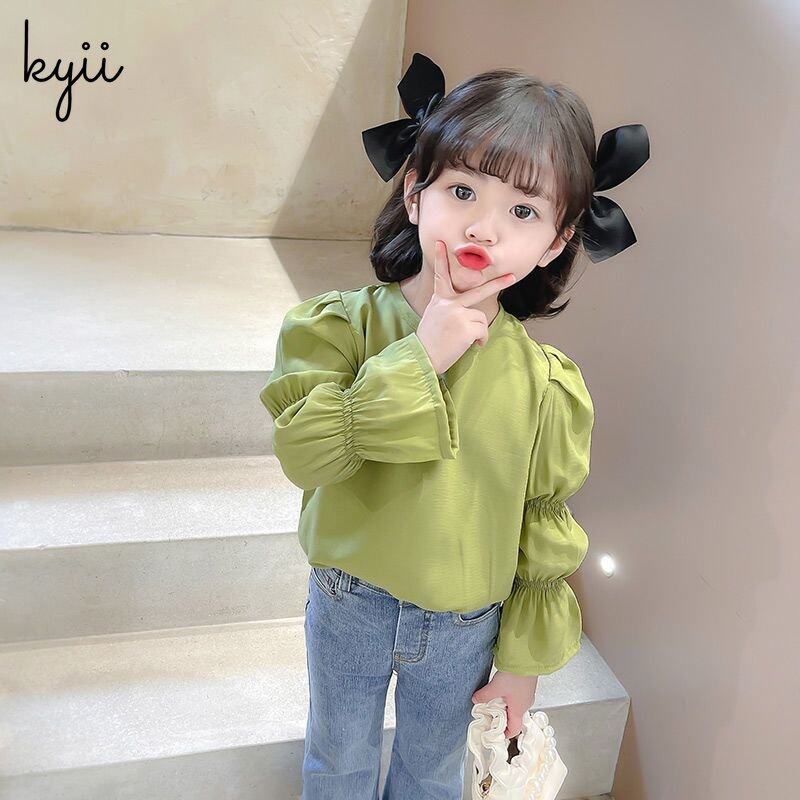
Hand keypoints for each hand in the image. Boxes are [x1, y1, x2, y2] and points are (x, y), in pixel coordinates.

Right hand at [415, 240, 515, 374]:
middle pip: (478, 291)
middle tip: (512, 276)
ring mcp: (458, 312)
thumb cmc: (428, 340)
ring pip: (481, 318)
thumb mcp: (433, 317)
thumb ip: (447, 308)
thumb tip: (467, 312)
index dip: (440, 259)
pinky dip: (480, 340)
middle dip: (497, 284)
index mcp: (439, 300)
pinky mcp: (466, 324)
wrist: (422, 356)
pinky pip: (483, 330)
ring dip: (477, 332)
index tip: (440, 243)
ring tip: (464, 340)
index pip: (441, 276)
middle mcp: (449, 303)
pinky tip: (469, 345)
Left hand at [471, 670, 538, 738]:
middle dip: (501, 719)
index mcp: (519, 710)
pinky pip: (517, 698)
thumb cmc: (515, 676)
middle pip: (513, 718)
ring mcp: (527, 695)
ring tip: (492, 702)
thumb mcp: (495, 687)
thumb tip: (475, 700)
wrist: (527, 659)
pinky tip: (500, 691)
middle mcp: (525, 705)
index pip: (513, 730)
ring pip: (515, 707)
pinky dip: (508, 698)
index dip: (504, 734)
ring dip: (504, 707)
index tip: (493, 732)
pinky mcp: (526, 687)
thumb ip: (484, 696)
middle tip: (488, 715)